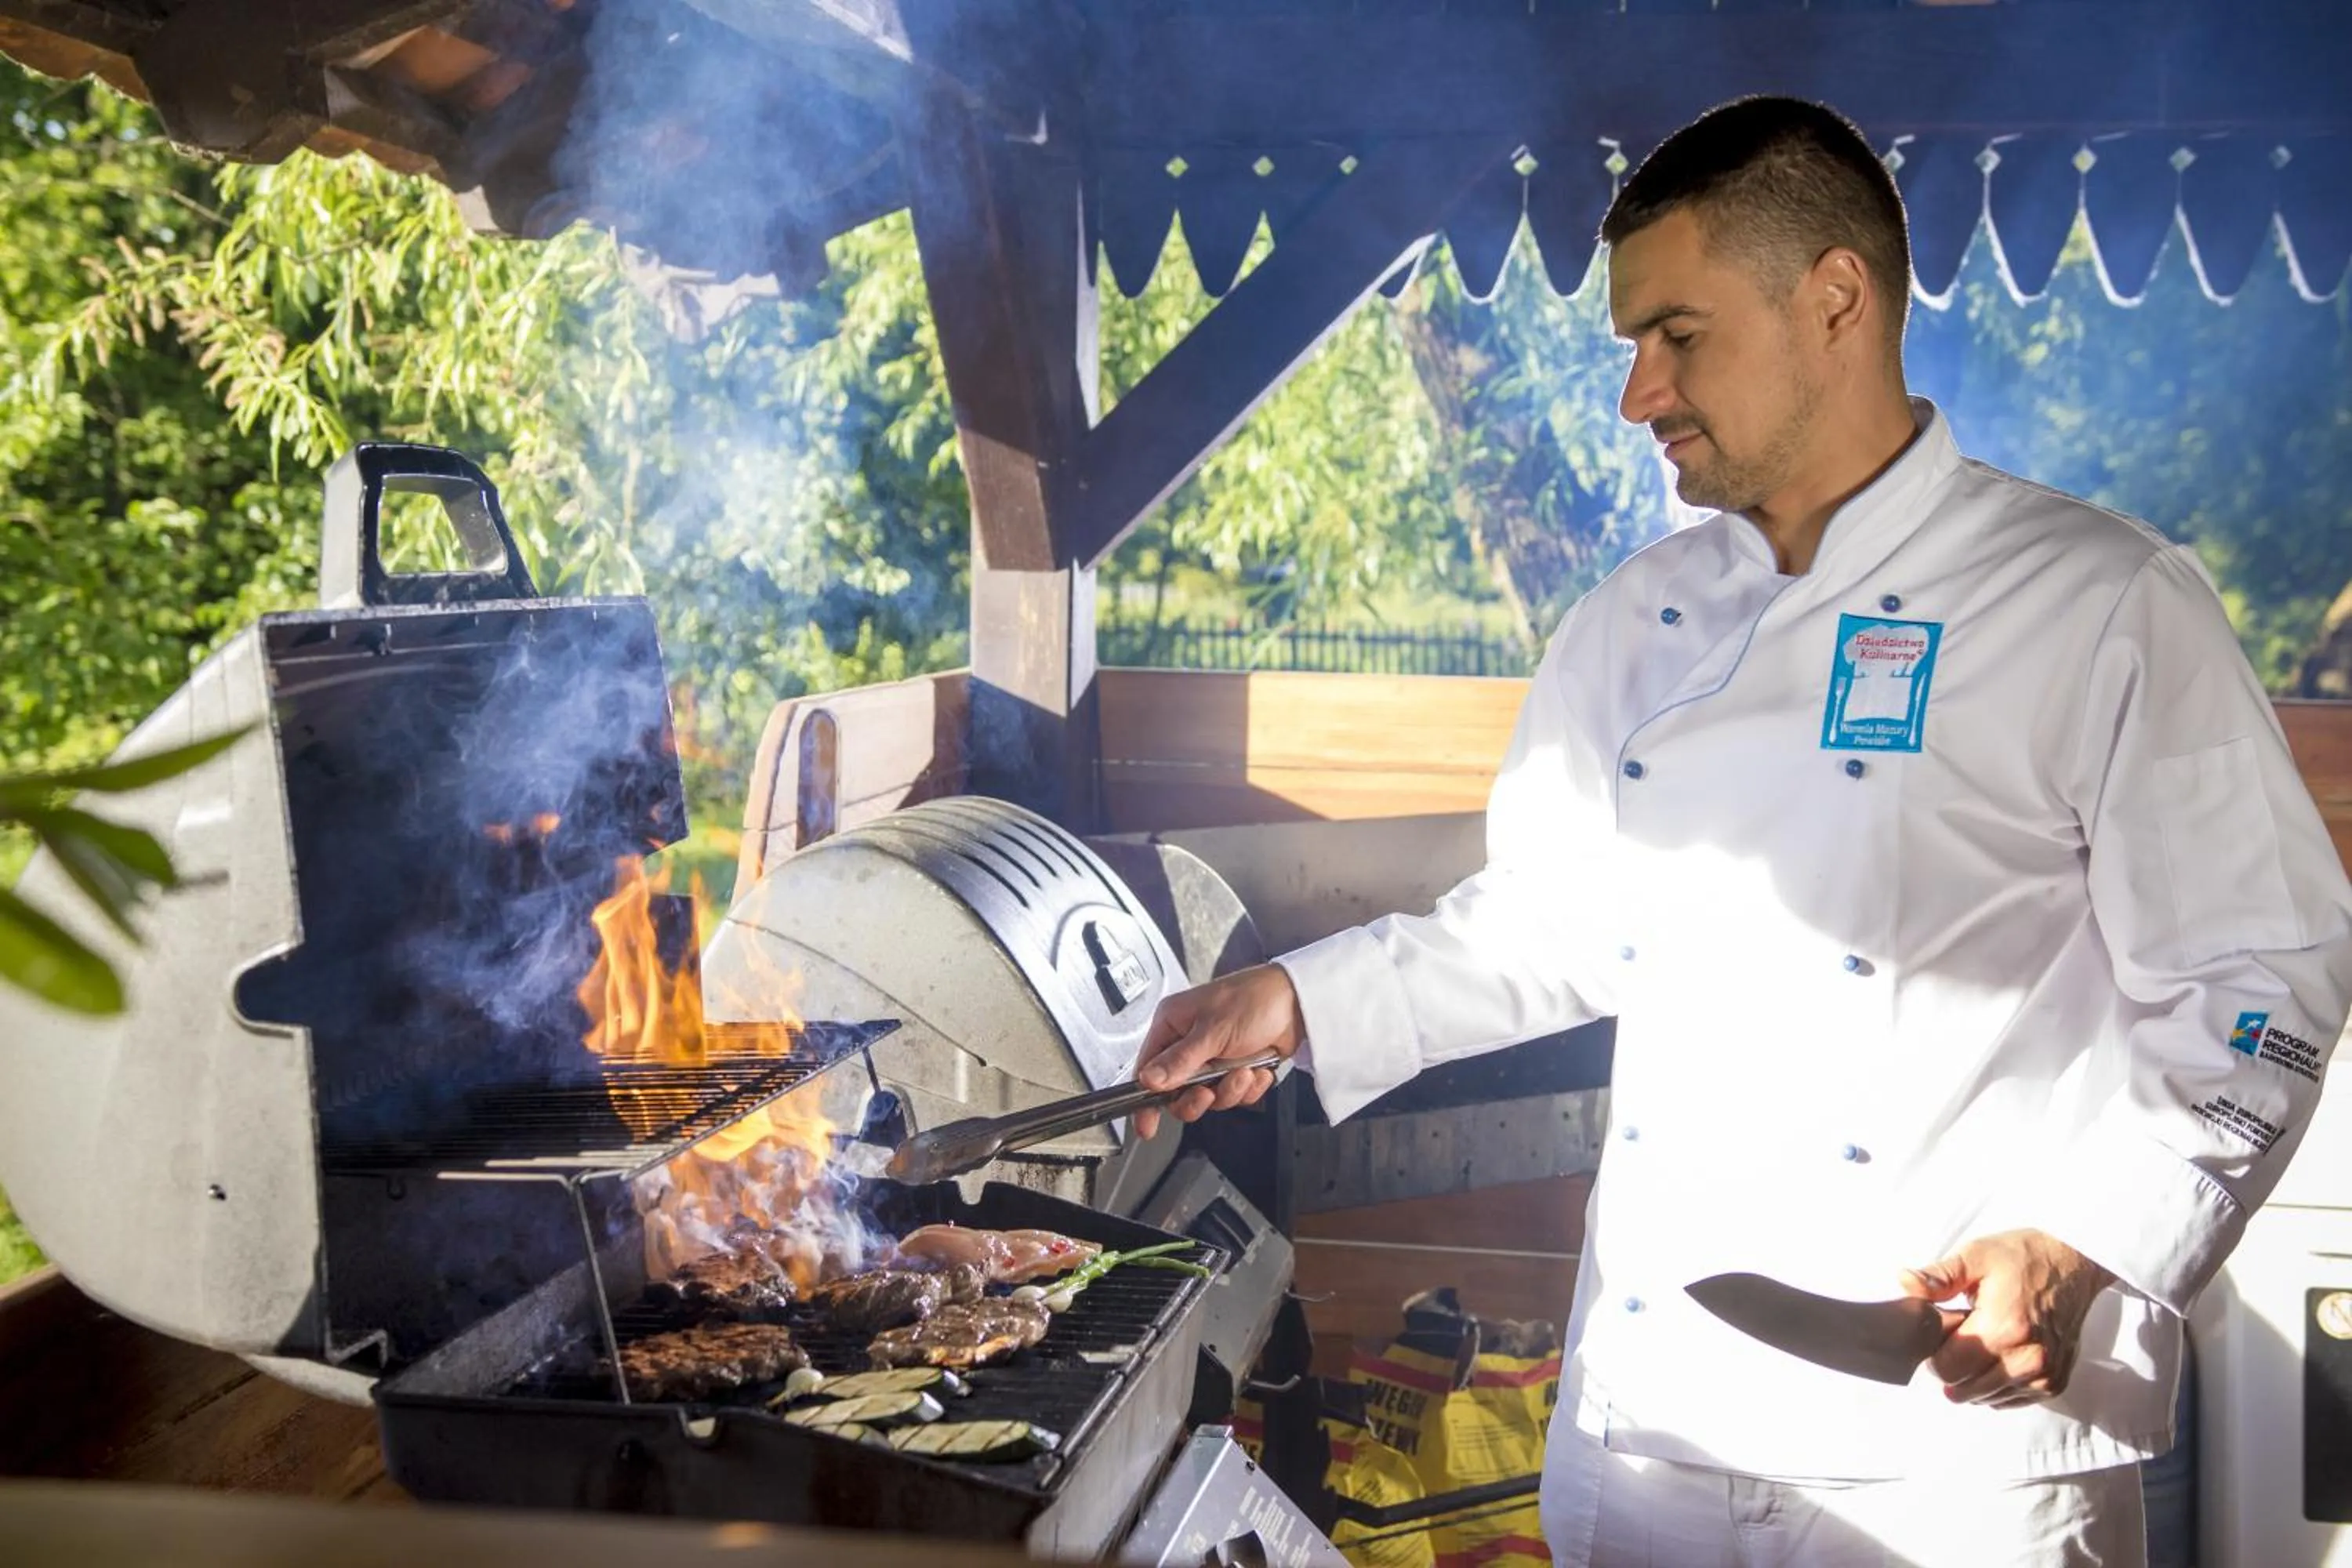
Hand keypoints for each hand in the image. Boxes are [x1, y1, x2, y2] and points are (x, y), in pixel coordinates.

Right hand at [1129, 964, 1305, 1140]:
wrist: (1299, 1001)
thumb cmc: (1254, 999)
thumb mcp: (1212, 1031)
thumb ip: (1180, 1061)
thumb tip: (1148, 1081)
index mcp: (1173, 1025)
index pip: (1147, 1069)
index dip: (1146, 1099)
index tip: (1147, 1125)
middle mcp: (1189, 1042)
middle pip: (1178, 1091)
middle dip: (1198, 1096)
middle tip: (1209, 1093)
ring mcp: (1213, 1057)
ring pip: (1209, 1096)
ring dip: (1229, 1090)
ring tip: (1244, 1071)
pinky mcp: (1235, 1068)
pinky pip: (1234, 1095)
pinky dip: (1248, 1088)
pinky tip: (1258, 1070)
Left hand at [1901, 1230, 2115, 1408]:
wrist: (2074, 1262)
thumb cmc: (2022, 1257)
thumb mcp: (1976, 1255)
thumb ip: (1938, 1276)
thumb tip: (1905, 1282)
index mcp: (2003, 1328)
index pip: (1946, 1368)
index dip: (1934, 1353)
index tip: (1943, 1333)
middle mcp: (2027, 1359)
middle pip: (1964, 1389)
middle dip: (1952, 1367)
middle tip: (1961, 1336)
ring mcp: (2044, 1375)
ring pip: (1985, 1398)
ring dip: (1974, 1379)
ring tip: (1983, 1342)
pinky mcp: (2054, 1383)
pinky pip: (2009, 1400)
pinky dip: (1996, 1386)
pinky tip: (1998, 1357)